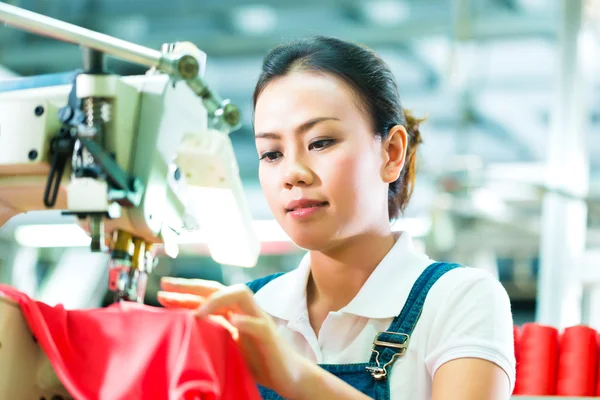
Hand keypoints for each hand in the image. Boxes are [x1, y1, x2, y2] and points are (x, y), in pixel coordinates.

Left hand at [157, 278, 307, 398]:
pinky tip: (233, 322)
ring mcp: (259, 320)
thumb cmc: (257, 361)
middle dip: (192, 285)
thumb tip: (181, 330)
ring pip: (242, 295)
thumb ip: (212, 333)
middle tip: (166, 285)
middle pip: (219, 288)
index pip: (207, 296)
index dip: (185, 294)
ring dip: (218, 300)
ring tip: (197, 313)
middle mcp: (246, 311)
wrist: (288, 375)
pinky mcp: (270, 336)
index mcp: (234, 313)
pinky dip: (245, 322)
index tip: (160, 294)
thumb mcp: (228, 345)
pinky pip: (258, 324)